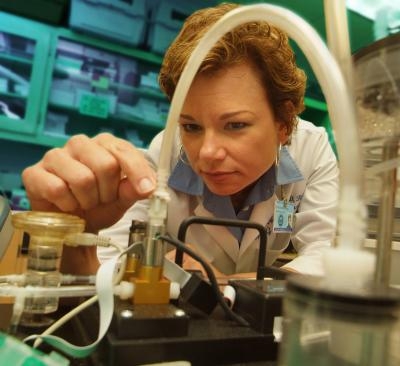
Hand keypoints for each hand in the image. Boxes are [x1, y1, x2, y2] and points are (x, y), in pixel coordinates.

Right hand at [22, 133, 156, 232]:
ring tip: (85, 203)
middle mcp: (80, 144)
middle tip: (103, 200)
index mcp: (105, 144)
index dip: (138, 171)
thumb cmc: (99, 205)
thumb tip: (147, 187)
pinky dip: (68, 205)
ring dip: (88, 201)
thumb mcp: (122, 199)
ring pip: (83, 179)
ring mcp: (55, 156)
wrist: (71, 224)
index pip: (124, 150)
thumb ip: (134, 190)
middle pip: (105, 165)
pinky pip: (57, 189)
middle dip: (108, 192)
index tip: (146, 189)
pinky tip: (67, 205)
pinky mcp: (34, 173)